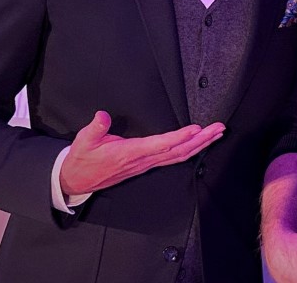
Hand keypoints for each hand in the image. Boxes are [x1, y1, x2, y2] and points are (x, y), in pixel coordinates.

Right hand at [58, 111, 223, 195]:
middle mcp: (142, 161)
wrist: (77, 180)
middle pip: (178, 152)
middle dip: (201, 140)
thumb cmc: (83, 159)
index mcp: (130, 153)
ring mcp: (145, 164)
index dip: (179, 137)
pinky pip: (172, 158)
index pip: (160, 145)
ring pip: (178, 156)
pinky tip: (198, 144)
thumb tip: (102, 115)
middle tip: (219, 129)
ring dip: (199, 145)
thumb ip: (95, 128)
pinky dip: (189, 150)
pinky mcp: (146, 165)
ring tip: (216, 134)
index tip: (196, 129)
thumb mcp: (84, 141)